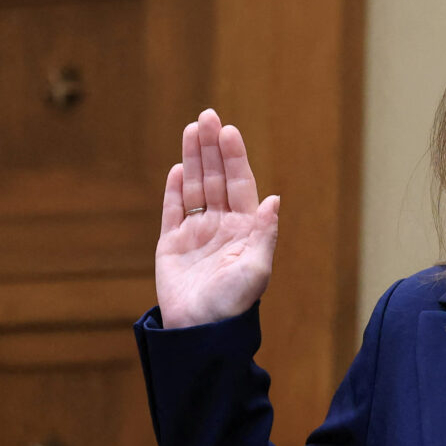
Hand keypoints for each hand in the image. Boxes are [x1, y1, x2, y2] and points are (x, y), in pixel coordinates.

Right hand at [157, 110, 280, 328]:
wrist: (201, 330)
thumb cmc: (233, 303)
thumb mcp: (257, 268)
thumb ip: (264, 232)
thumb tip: (275, 198)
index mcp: (244, 229)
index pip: (239, 184)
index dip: (234, 157)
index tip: (228, 131)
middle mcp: (221, 226)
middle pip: (215, 178)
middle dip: (211, 147)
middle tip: (206, 115)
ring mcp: (195, 233)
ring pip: (194, 187)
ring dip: (193, 158)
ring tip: (192, 129)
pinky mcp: (170, 244)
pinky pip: (172, 210)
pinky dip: (174, 189)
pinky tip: (178, 167)